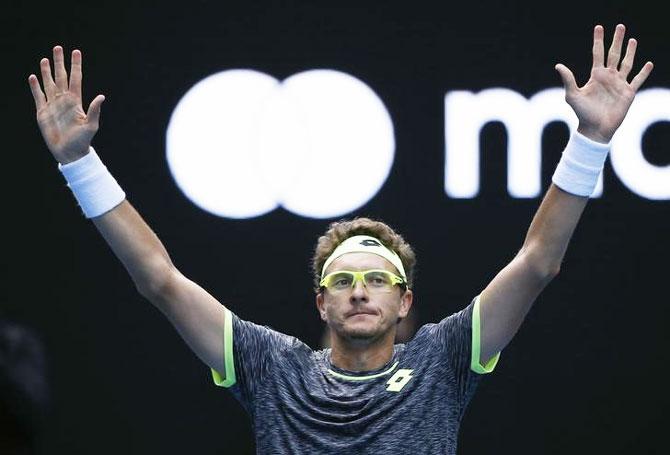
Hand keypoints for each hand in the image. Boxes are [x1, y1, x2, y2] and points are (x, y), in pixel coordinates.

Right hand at [28, 46, 104, 163]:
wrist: (69, 153)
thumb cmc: (82, 141)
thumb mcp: (91, 125)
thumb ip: (94, 110)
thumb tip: (102, 97)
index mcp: (76, 101)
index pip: (76, 78)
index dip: (76, 65)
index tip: (76, 52)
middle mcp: (64, 100)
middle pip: (61, 77)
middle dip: (59, 62)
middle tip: (58, 48)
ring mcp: (53, 105)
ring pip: (49, 84)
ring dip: (46, 72)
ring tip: (44, 59)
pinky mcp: (42, 112)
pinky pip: (38, 96)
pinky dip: (35, 87)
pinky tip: (33, 77)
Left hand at [555, 24, 652, 142]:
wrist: (595, 128)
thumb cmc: (582, 113)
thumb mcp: (572, 95)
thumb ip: (568, 80)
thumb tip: (558, 66)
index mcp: (596, 75)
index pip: (597, 53)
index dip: (598, 41)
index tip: (599, 28)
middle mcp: (608, 77)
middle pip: (614, 54)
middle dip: (617, 40)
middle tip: (620, 26)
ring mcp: (619, 84)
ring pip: (627, 63)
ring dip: (630, 51)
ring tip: (633, 40)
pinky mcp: (628, 92)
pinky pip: (638, 80)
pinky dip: (644, 72)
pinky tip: (648, 63)